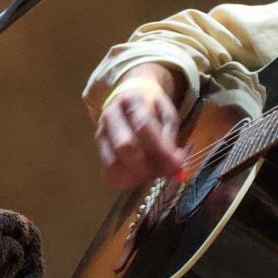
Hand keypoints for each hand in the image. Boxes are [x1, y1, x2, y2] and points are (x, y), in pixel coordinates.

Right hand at [96, 68, 184, 189]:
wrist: (128, 97)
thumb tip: (176, 166)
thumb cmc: (152, 108)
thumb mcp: (167, 116)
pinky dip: (127, 180)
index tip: (177, 164)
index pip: (143, 126)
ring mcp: (102, 134)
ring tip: (153, 173)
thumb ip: (170, 139)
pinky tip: (141, 175)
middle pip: (124, 146)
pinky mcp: (99, 150)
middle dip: (147, 165)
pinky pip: (109, 173)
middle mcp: (111, 116)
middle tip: (164, 171)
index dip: (161, 149)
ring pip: (114, 164)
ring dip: (137, 176)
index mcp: (130, 101)